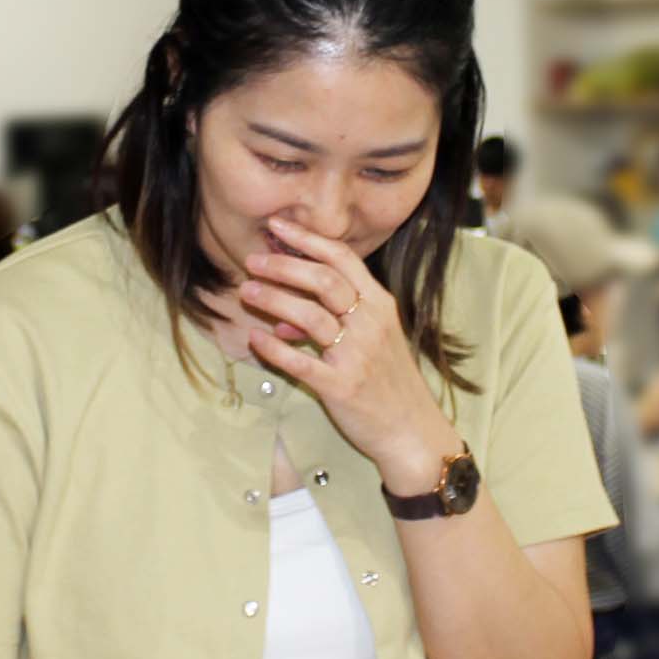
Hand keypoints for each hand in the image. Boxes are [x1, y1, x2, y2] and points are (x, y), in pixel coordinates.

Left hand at [238, 219, 459, 489]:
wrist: (412, 431)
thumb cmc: (391, 382)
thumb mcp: (378, 338)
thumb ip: (341, 317)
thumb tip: (287, 312)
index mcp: (380, 306)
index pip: (342, 259)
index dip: (307, 239)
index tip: (278, 227)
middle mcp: (370, 324)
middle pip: (323, 280)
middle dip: (283, 266)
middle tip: (253, 260)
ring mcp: (356, 355)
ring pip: (309, 315)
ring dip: (273, 299)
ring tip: (246, 292)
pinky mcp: (341, 387)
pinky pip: (300, 362)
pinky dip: (273, 348)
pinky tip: (255, 338)